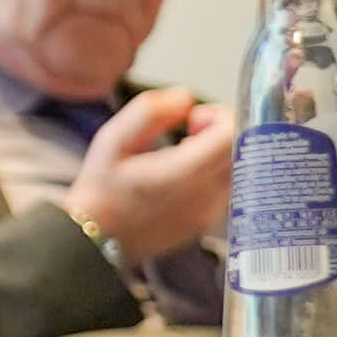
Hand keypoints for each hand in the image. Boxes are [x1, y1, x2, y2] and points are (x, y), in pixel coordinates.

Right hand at [64, 88, 235, 265]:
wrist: (95, 240)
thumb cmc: (101, 188)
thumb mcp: (112, 139)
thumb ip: (149, 110)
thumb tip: (185, 97)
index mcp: (182, 174)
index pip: (232, 135)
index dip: (219, 116)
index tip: (193, 118)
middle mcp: (204, 196)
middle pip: (242, 151)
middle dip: (221, 131)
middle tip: (191, 130)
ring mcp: (209, 213)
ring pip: (238, 170)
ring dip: (220, 152)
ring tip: (185, 152)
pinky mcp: (207, 223)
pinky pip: (228, 188)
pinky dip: (214, 172)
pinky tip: (184, 173)